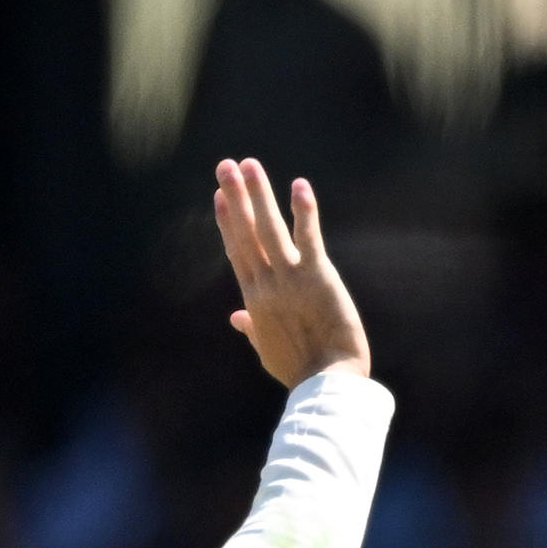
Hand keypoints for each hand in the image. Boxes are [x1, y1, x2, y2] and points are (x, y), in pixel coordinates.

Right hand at [213, 159, 372, 388]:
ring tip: (248, 164)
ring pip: (268, 228)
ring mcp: (289, 278)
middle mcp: (266, 283)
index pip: (238, 251)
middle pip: (246, 232)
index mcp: (254, 299)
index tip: (220, 196)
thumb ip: (252, 329)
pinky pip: (309, 238)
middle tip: (225, 165)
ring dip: (257, 194)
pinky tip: (299, 185)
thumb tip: (235, 318)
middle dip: (235, 196)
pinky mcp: (317, 277)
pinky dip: (304, 211)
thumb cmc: (300, 371)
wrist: (326, 383)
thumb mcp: (267, 350)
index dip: (228, 221)